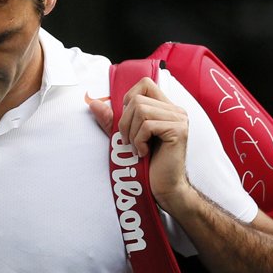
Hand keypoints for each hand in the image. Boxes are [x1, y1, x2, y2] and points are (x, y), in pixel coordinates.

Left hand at [88, 77, 194, 210]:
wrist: (164, 189)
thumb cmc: (147, 165)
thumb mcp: (126, 137)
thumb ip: (112, 120)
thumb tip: (93, 103)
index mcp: (165, 108)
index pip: (144, 84)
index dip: (129, 99)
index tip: (128, 122)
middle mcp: (175, 110)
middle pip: (137, 99)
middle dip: (125, 122)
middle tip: (129, 142)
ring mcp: (179, 119)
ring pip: (141, 110)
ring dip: (131, 133)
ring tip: (137, 148)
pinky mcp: (178, 131)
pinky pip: (147, 126)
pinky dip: (139, 141)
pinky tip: (144, 153)